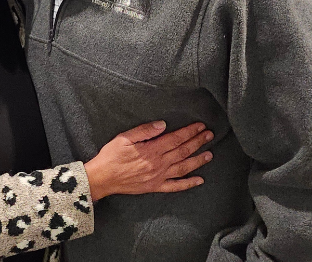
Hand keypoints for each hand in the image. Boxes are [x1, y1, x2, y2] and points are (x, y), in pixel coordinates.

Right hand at [84, 121, 212, 200]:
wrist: (102, 178)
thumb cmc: (111, 156)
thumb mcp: (124, 138)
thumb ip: (144, 131)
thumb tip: (163, 124)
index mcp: (151, 150)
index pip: (175, 138)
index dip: (189, 132)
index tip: (200, 126)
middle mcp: (158, 164)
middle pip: (182, 151)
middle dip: (197, 142)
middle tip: (209, 135)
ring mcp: (158, 177)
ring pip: (183, 168)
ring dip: (198, 161)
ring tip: (210, 154)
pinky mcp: (155, 187)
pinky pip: (175, 187)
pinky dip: (189, 184)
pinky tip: (199, 180)